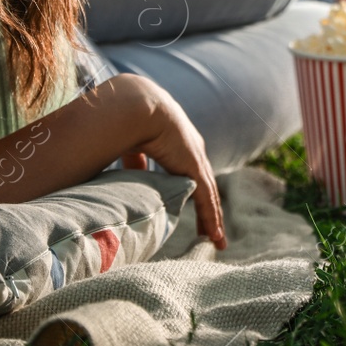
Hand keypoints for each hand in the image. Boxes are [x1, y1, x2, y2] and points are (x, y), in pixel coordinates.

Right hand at [119, 83, 225, 249]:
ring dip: (213, 218)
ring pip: (209, 196)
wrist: (138, 106)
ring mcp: (196, 159)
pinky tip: (214, 236)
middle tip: (211, 230)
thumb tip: (130, 178)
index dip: (191, 189)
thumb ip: (136, 162)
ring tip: (216, 239)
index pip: (190, 172)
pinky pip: (206, 200)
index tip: (190, 203)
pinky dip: (210, 218)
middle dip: (208, 208)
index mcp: (178, 142)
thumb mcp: (134, 144)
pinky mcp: (195, 169)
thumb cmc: (129, 120)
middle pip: (205, 186)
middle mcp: (192, 150)